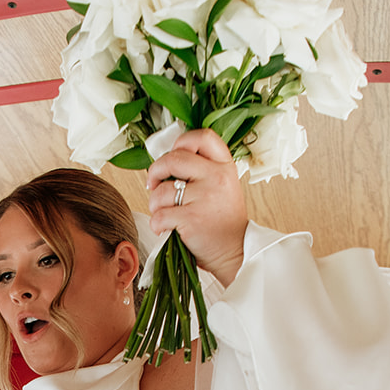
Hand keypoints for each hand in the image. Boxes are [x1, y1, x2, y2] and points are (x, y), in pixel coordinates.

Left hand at [145, 129, 247, 287]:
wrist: (234, 252)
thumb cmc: (222, 220)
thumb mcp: (222, 186)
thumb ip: (201, 169)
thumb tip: (165, 161)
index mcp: (224, 166)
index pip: (202, 136)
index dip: (182, 142)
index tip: (173, 157)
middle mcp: (216, 177)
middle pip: (174, 158)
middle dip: (156, 171)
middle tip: (154, 184)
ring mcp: (204, 197)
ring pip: (161, 190)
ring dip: (155, 204)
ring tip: (167, 213)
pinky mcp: (191, 218)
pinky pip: (159, 215)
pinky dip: (158, 224)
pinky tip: (168, 228)